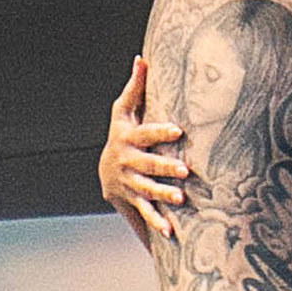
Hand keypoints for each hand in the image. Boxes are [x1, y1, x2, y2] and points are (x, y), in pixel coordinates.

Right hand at [98, 56, 191, 244]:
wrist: (107, 171)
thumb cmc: (123, 134)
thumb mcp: (124, 111)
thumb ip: (135, 87)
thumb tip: (142, 58)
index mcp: (129, 138)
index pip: (146, 133)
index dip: (160, 132)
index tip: (178, 130)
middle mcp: (128, 162)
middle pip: (148, 164)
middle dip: (165, 168)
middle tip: (185, 171)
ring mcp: (130, 183)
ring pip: (147, 189)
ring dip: (162, 195)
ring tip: (180, 199)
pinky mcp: (134, 200)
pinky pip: (145, 212)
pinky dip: (156, 222)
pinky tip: (171, 232)